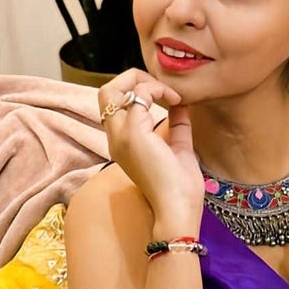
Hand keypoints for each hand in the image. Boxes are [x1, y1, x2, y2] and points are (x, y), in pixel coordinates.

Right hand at [97, 68, 203, 233]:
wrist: (178, 209)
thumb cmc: (180, 189)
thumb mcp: (179, 148)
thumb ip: (177, 126)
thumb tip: (182, 104)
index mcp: (122, 144)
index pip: (116, 105)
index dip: (139, 91)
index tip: (170, 98)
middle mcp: (115, 139)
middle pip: (106, 92)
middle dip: (134, 79)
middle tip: (163, 89)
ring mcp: (121, 136)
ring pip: (111, 89)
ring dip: (143, 81)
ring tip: (170, 93)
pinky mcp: (133, 134)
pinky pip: (138, 95)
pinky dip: (157, 89)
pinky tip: (176, 100)